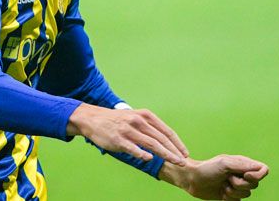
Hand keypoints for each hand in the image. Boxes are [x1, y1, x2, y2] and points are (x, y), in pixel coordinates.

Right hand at [66, 103, 188, 164]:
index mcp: (145, 115)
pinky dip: (142, 153)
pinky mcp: (118, 139)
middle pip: (161, 138)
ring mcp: (128, 130)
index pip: (166, 131)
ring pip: (151, 143)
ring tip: (174, 162)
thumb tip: (165, 140)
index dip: (177, 143)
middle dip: (174, 151)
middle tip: (183, 161)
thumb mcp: (135, 117)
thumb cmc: (117, 120)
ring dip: (165, 154)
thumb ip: (149, 127)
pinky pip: (133, 148)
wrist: (93, 119)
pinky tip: (149, 159)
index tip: (184, 153)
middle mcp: (138, 121)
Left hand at [165, 154, 268, 199]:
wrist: (193, 180)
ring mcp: (237, 185)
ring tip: (222, 185)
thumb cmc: (207, 168)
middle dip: (240, 185)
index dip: (258, 175)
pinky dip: (229, 199)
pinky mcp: (232, 195)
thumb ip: (243, 165)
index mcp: (243, 163)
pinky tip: (221, 193)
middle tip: (227, 179)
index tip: (246, 176)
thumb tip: (261, 169)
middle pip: (255, 185)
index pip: (263, 169)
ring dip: (233, 192)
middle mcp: (242, 174)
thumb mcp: (225, 164)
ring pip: (247, 194)